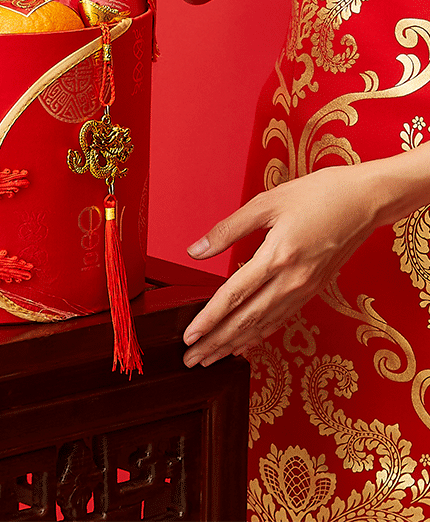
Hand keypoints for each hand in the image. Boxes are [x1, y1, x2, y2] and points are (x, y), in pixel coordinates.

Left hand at [181, 162, 384, 366]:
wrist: (365, 201)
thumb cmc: (317, 194)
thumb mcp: (266, 203)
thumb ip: (228, 229)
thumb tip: (195, 251)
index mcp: (278, 256)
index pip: (235, 295)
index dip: (209, 319)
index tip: (189, 336)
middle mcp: (292, 280)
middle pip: (247, 320)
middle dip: (216, 342)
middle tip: (191, 359)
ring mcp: (305, 288)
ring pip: (264, 324)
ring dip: (235, 344)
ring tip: (211, 358)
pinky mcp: (313, 289)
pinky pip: (281, 318)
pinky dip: (260, 334)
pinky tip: (246, 344)